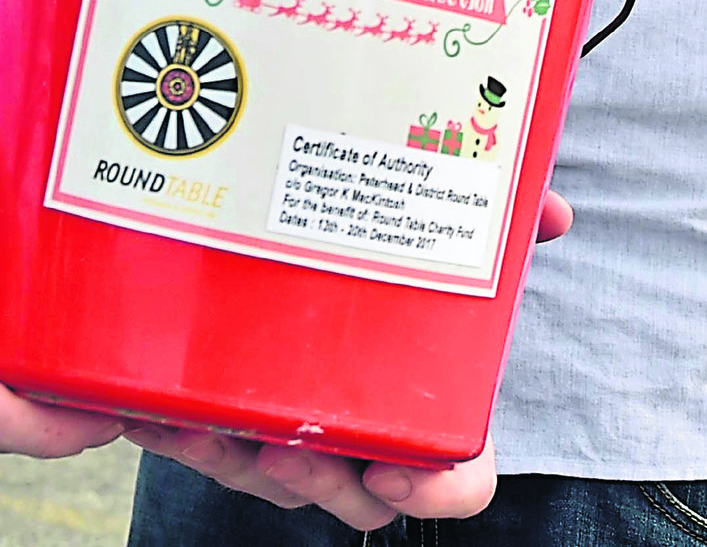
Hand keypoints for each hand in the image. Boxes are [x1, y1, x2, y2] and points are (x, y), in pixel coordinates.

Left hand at [121, 187, 575, 524]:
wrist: (302, 244)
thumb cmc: (386, 264)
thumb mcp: (443, 234)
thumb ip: (500, 222)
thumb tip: (556, 213)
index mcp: (424, 403)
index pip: (456, 478)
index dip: (436, 492)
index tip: (396, 478)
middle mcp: (364, 432)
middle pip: (352, 493)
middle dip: (318, 483)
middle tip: (288, 452)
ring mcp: (296, 432)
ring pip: (272, 479)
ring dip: (239, 462)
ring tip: (215, 427)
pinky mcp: (231, 419)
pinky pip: (206, 446)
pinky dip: (179, 432)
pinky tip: (150, 408)